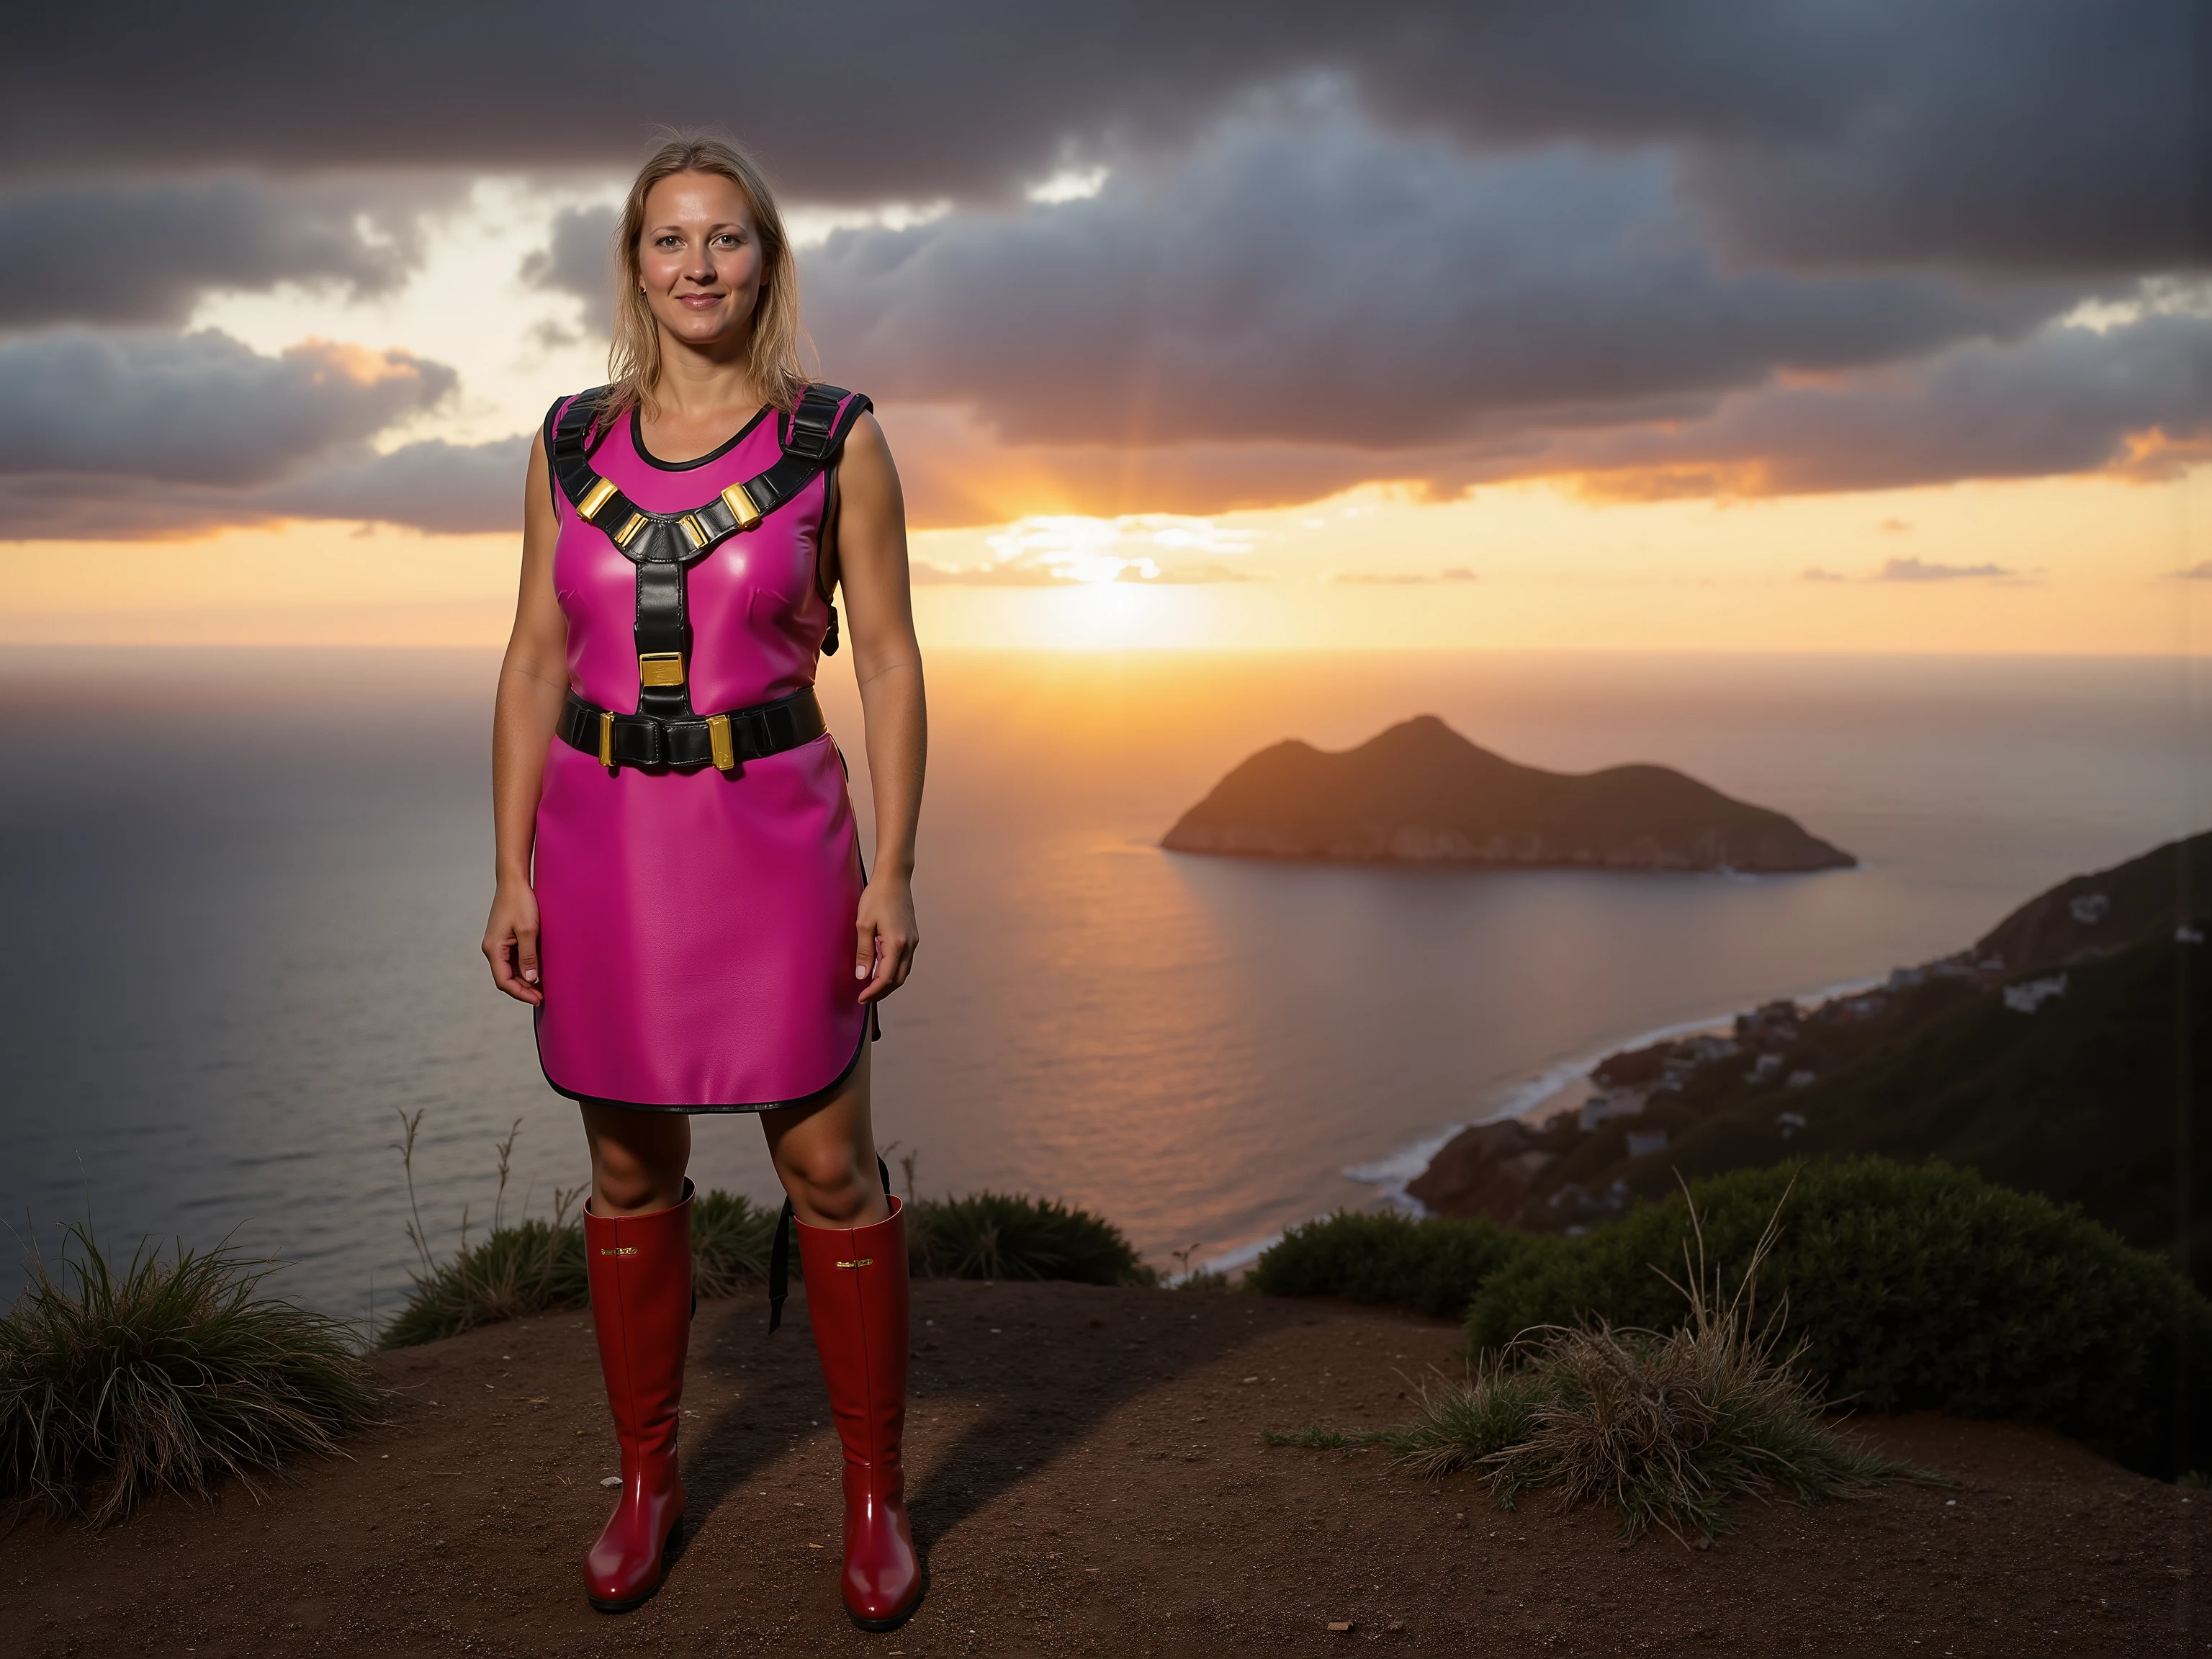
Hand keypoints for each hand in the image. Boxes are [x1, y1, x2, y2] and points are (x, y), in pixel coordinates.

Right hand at [483, 878, 543, 1004]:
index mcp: (493, 948)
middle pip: (505, 977)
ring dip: (524, 979)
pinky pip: (513, 959)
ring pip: (509, 969)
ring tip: (542, 987)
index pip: (504, 981)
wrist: (514, 881)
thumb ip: (528, 956)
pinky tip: (537, 970)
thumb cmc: (520, 902)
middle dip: (523, 989)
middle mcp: (492, 948)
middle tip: (542, 996)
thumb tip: (530, 979)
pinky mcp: (505, 938)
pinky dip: (524, 967)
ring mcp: (498, 943)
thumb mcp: (528, 931)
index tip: (538, 999)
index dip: (520, 993)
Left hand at [854, 875, 917, 1004]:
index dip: (873, 992)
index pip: (886, 978)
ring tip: (872, 987)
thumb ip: (864, 953)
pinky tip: (881, 970)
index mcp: (897, 943)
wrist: (894, 878)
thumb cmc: (877, 897)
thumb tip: (862, 976)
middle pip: (898, 979)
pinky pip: (905, 961)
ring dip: (889, 983)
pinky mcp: (912, 936)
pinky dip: (894, 971)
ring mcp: (913, 941)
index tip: (861, 998)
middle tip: (865, 997)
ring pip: (904, 971)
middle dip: (882, 992)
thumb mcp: (863, 924)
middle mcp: (909, 945)